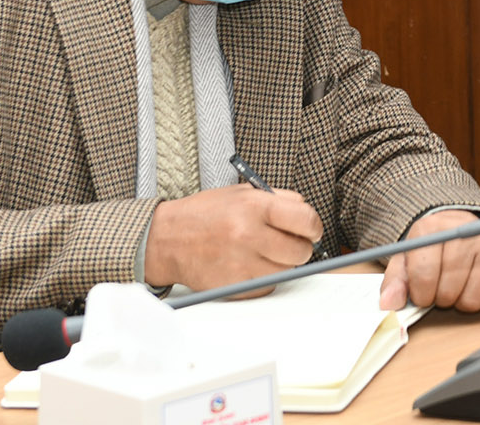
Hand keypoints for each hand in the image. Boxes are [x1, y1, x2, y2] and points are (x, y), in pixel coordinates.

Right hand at [143, 184, 322, 292]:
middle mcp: (249, 234)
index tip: (309, 229)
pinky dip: (265, 279)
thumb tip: (306, 213)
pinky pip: (267, 286)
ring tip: (264, 253)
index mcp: (254, 206)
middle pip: (301, 251)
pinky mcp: (234, 285)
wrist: (167, 238)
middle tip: (288, 243)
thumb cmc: (206, 214)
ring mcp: (241, 262)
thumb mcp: (242, 193)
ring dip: (282, 264)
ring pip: (286, 271)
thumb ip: (277, 199)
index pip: (306, 219)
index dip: (312, 226)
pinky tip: (251, 266)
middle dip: (299, 247)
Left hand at [379, 210, 479, 313]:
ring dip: (463, 301)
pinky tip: (478, 286)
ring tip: (460, 285)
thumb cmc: (431, 248)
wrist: (458, 226)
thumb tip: (389, 304)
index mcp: (433, 228)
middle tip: (442, 286)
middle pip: (448, 291)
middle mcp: (465, 231)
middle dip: (441, 298)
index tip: (422, 292)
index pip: (423, 277)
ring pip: (473, 299)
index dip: (420, 294)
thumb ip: (395, 282)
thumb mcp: (407, 259)